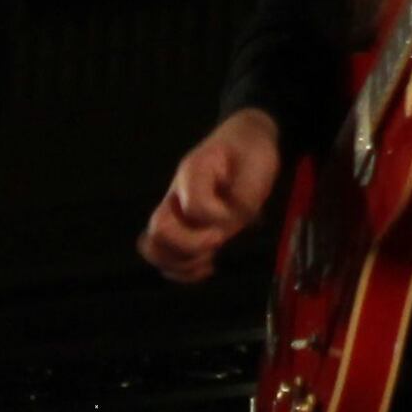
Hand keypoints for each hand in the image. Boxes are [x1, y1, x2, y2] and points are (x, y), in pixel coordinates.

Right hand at [141, 108, 283, 283]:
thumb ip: (246, 193)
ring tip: (209, 260)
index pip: (194, 206)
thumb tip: (233, 221)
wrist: (243, 141)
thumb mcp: (258, 162)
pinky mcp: (182, 227)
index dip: (216, 218)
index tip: (237, 213)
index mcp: (194, 171)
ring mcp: (176, 212)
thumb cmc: (249, 151)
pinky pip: (163, 255)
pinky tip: (206, 266)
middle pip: (159, 230)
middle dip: (190, 245)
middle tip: (218, 240)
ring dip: (181, 262)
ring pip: (153, 246)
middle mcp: (177, 194)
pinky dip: (181, 270)